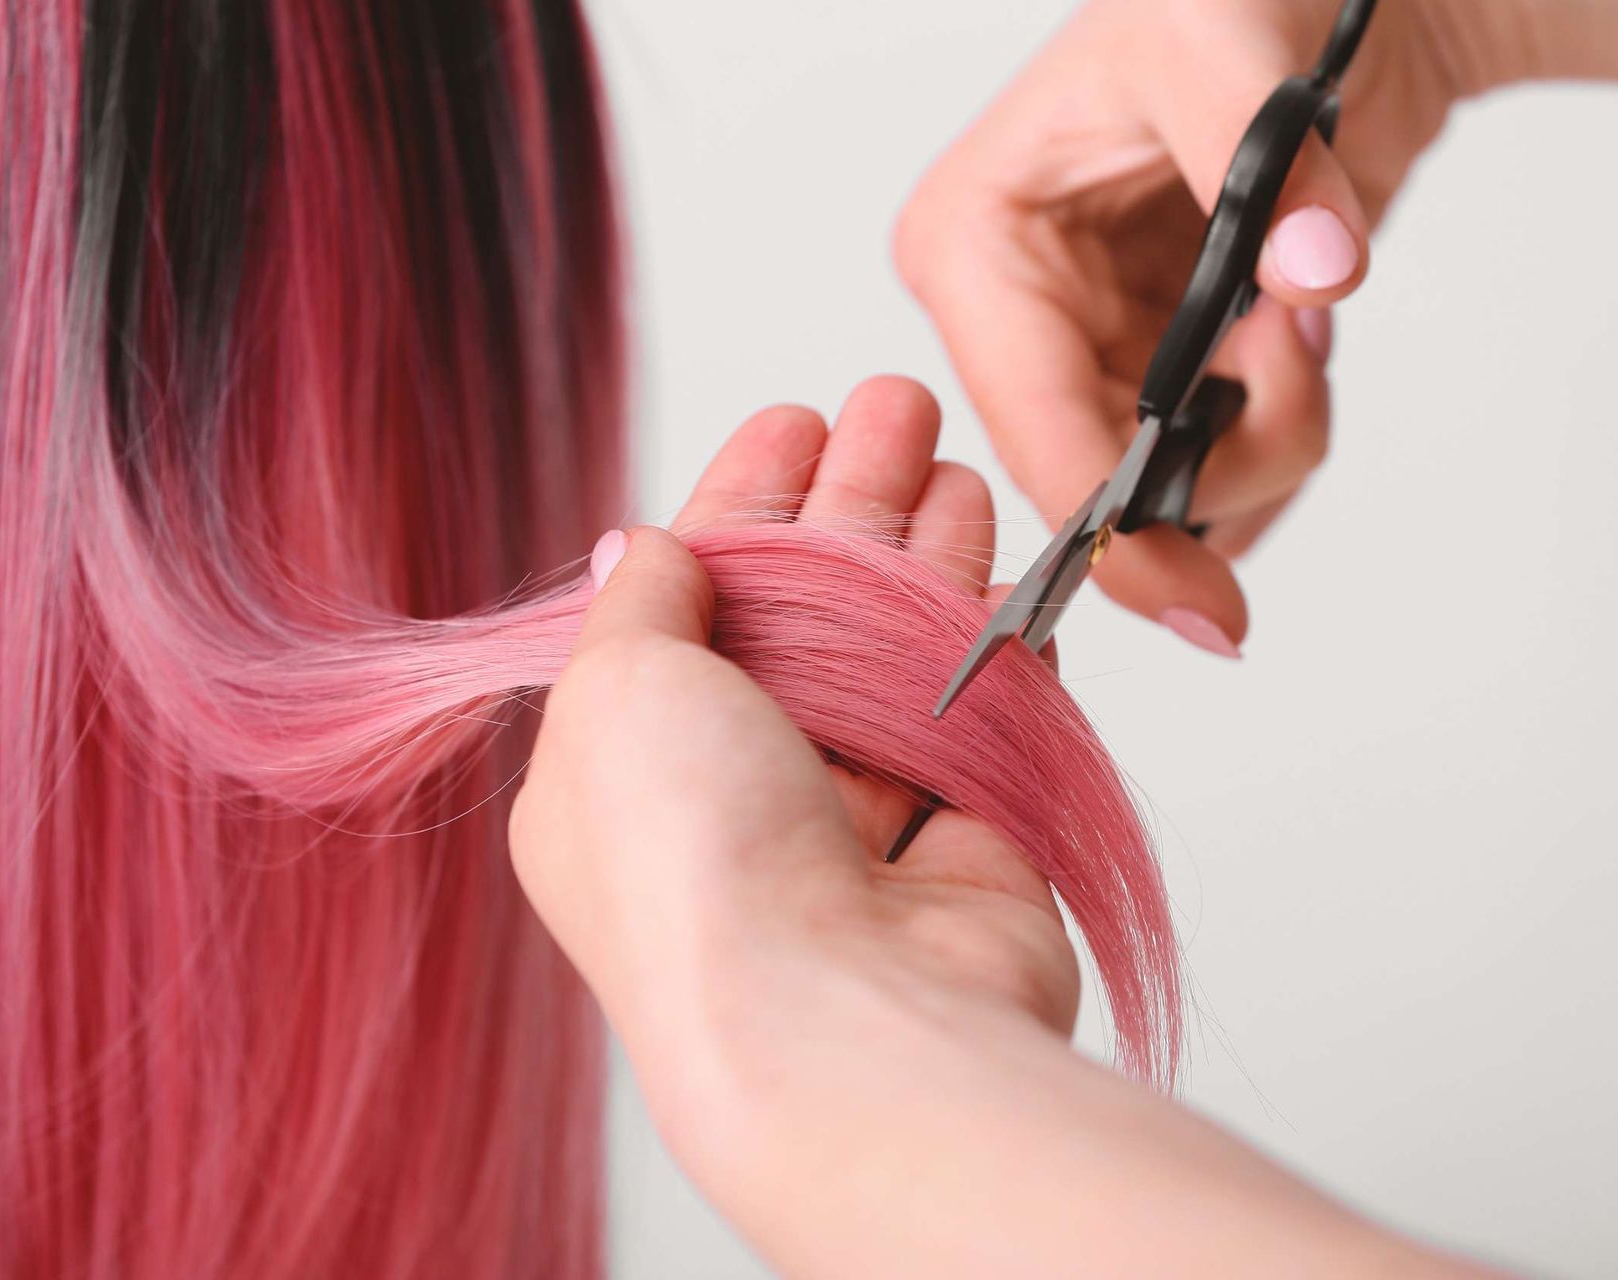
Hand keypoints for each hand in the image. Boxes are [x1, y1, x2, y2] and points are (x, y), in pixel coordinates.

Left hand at [512, 384, 1494, 1276]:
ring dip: (924, 555)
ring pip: (891, 658)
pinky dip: (988, 639)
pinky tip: (1002, 565)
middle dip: (848, 504)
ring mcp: (845, 826)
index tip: (794, 421)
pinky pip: (971, 716)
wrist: (839, 1025)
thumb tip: (636, 547)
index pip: (686, 600)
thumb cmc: (698, 863)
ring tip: (955, 463)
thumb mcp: (615, 691)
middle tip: (898, 406)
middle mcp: (729, 798)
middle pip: (800, 616)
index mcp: (618, 770)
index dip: (741, 502)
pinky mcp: (955, 846)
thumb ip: (639, 604)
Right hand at [895, 0, 1524, 652]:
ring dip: (1269, 434)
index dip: (1120, 536)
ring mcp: (1082, 354)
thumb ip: (1274, 165)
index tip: (1206, 611)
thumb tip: (1313, 278)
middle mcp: (1012, 317)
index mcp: (977, 248)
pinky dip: (1277, 435)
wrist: (1333, 6)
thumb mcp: (1224, 39)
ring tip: (1299, 308)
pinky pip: (1209, 474)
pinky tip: (1292, 336)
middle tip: (1298, 343)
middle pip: (1107, 486)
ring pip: (1169, 495)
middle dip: (1229, 453)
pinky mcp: (1148, 373)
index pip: (1038, 433)